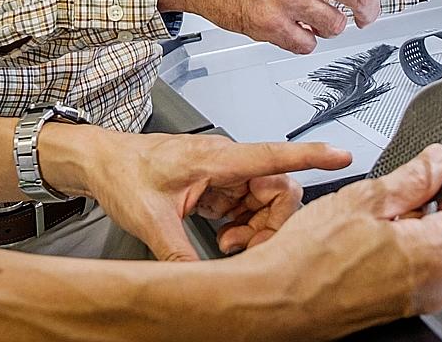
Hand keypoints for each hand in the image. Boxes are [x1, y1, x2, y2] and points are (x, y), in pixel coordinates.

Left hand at [52, 127, 352, 260]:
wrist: (100, 162)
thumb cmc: (122, 170)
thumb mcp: (150, 220)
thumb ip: (181, 256)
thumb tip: (203, 286)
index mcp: (216, 158)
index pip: (274, 155)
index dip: (312, 156)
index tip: (341, 156)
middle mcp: (225, 162)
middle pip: (278, 188)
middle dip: (274, 222)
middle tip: (248, 245)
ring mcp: (223, 174)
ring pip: (265, 201)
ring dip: (256, 228)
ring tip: (228, 244)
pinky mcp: (216, 186)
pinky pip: (247, 207)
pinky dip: (243, 227)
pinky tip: (223, 239)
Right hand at [238, 145, 441, 334]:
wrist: (277, 301)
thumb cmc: (308, 259)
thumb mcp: (361, 200)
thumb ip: (410, 179)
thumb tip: (437, 161)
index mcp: (435, 253)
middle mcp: (438, 283)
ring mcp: (422, 296)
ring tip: (413, 191)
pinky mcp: (405, 302)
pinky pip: (433, 264)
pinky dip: (427, 237)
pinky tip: (398, 220)